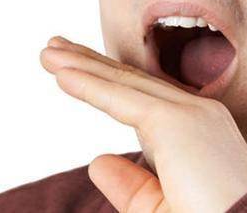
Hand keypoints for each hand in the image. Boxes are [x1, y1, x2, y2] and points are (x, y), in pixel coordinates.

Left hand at [40, 35, 246, 212]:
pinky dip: (90, 85)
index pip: (143, 98)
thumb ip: (130, 183)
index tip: (74, 71)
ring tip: (49, 52)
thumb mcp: (158, 207)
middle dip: (91, 63)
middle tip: (55, 49)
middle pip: (132, 82)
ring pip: (125, 84)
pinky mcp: (178, 123)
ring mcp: (191, 114)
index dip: (107, 82)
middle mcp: (197, 113)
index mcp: (197, 131)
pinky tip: (62, 75)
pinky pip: (123, 100)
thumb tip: (97, 159)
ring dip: (83, 66)